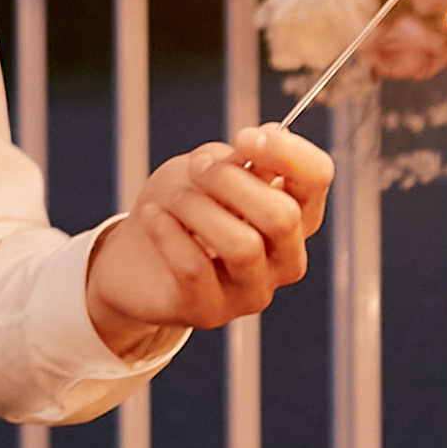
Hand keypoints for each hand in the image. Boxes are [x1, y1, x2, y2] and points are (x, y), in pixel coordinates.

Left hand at [84, 123, 333, 351]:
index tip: (244, 136)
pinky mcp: (212, 312)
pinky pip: (195, 267)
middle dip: (229, 181)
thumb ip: (241, 159)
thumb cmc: (178, 205)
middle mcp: (285, 258)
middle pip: (282, 216)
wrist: (130, 255)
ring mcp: (252, 292)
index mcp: (294, 215)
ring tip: (172, 199)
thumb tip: (274, 135)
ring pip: (242, 245)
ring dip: (197, 209)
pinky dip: (168, 233)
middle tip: (196, 169)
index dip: (287, 152)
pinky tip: (154, 217)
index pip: (316, 178)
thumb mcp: (207, 168)